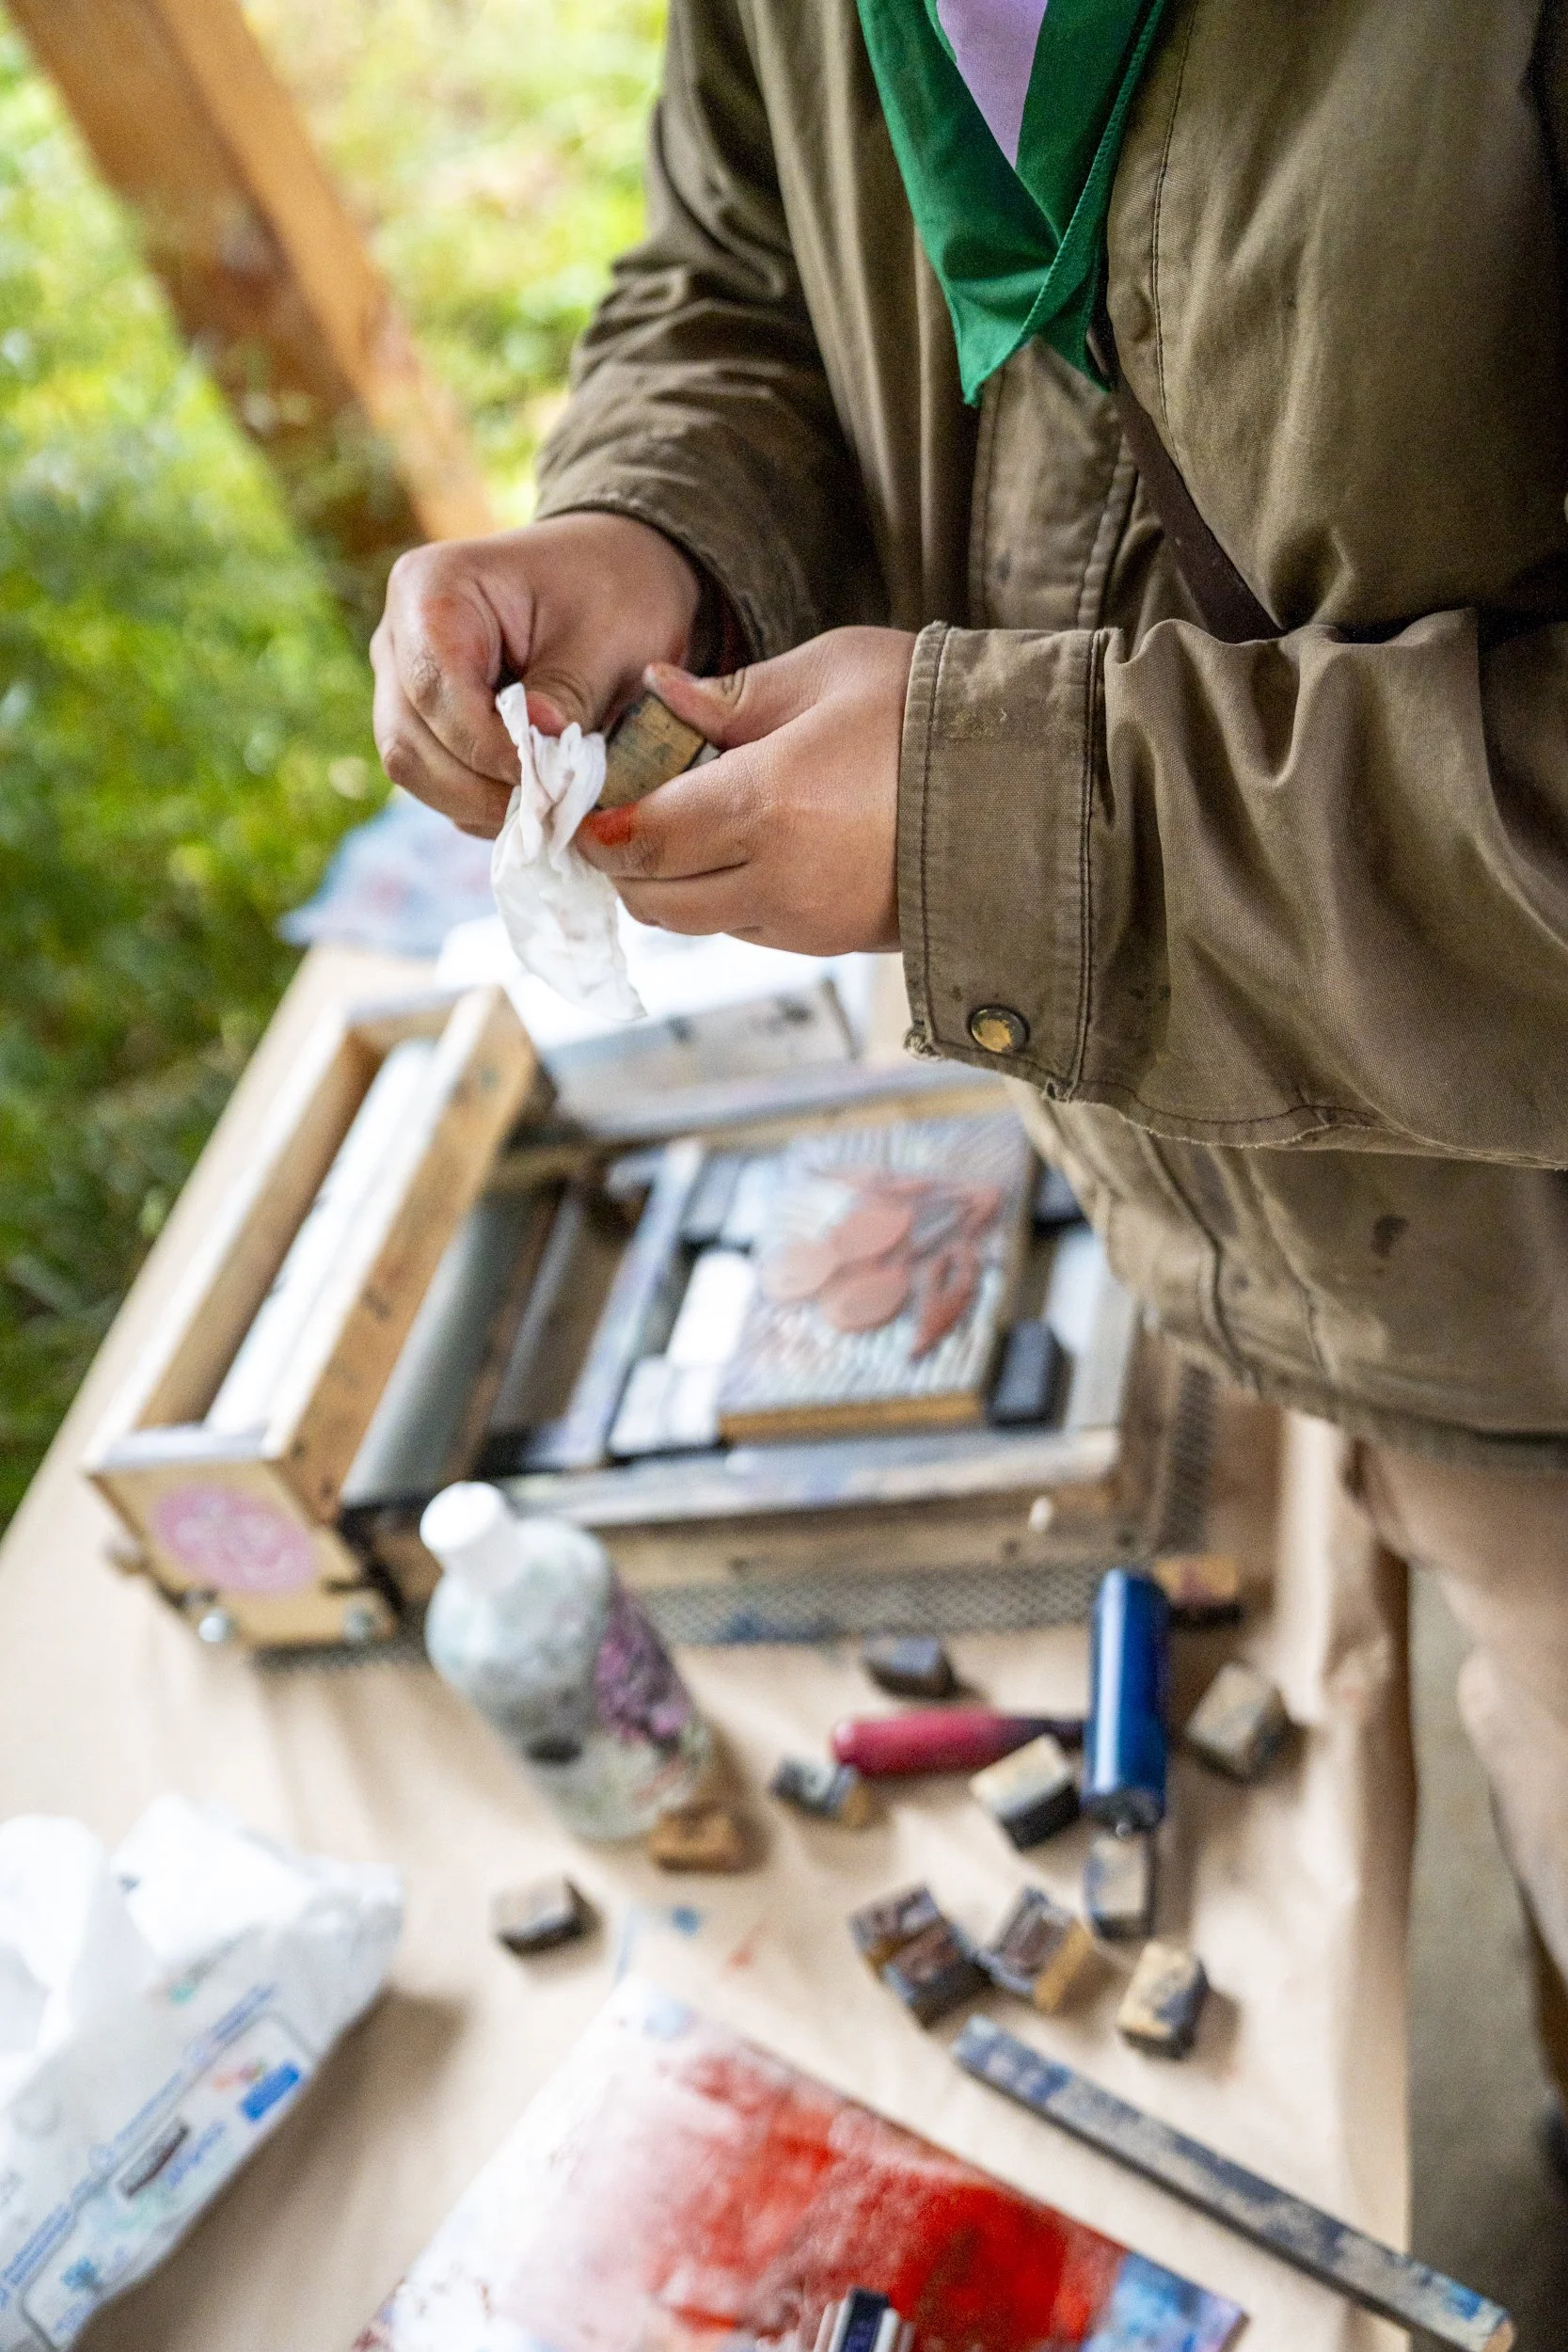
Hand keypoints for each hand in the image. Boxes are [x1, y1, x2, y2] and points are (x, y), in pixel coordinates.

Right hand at [369, 513, 700, 837]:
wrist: (614, 575)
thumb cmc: (612, 592)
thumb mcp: (609, 637)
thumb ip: (569, 695)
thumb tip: (534, 760)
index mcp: (432, 590)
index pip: (436, 691)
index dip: (489, 749)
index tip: (550, 782)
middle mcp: (398, 636)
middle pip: (408, 741)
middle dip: (480, 788)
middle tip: (552, 811)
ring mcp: (401, 680)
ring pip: (413, 767)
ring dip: (478, 802)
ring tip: (547, 808)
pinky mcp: (420, 719)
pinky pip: (433, 777)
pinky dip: (480, 800)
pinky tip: (534, 796)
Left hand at [576, 627, 913, 954]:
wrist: (1034, 787)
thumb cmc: (932, 711)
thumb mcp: (829, 673)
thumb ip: (733, 695)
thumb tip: (658, 692)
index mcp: (764, 805)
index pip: (639, 839)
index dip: (597, 828)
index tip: (582, 803)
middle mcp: (776, 879)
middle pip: (655, 900)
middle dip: (624, 864)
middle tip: (617, 816)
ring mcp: (807, 922)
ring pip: (699, 923)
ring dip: (674, 884)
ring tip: (681, 825)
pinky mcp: (835, 942)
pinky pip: (750, 929)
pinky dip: (726, 898)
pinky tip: (745, 845)